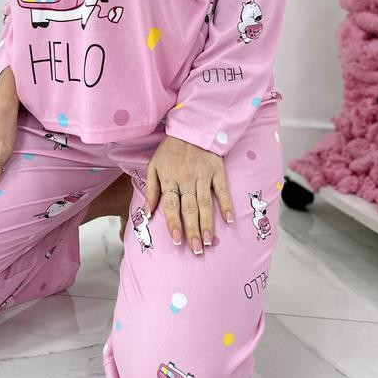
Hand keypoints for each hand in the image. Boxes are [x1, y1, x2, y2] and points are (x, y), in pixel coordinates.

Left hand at [144, 134, 234, 254]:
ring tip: (208, 241)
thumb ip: (151, 189)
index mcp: (170, 179)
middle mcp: (187, 179)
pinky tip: (229, 220)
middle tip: (195, 249)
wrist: (192, 127)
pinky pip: (222, 190)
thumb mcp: (154, 165)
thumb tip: (148, 213)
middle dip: (192, 230)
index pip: (171, 205)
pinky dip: (226, 204)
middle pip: (189, 208)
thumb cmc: (171, 150)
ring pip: (205, 203)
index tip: (177, 240)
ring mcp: (204, 175)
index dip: (174, 223)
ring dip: (207, 223)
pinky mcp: (217, 171)